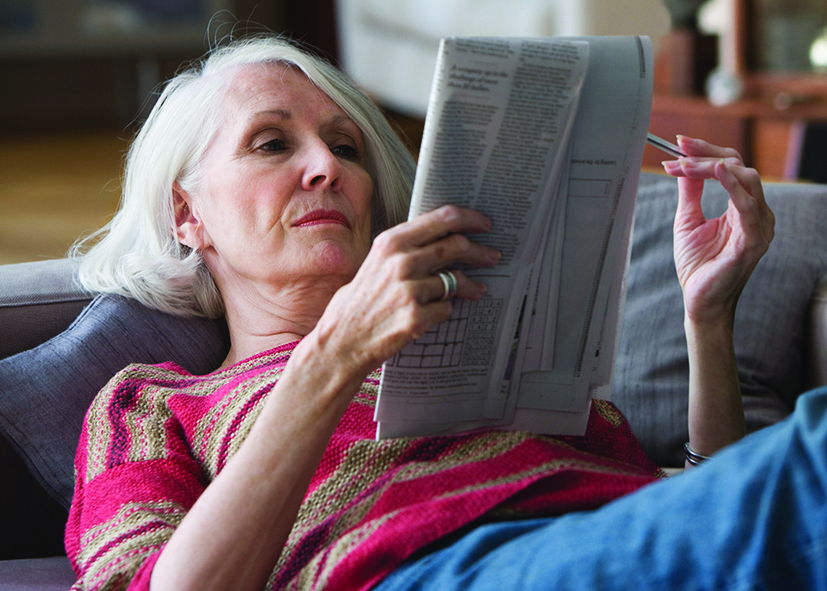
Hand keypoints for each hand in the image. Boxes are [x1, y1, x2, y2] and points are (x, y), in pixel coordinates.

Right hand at [308, 205, 499, 377]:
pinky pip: (446, 309)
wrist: (341, 341)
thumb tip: (443, 238)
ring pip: (456, 280)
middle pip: (456, 246)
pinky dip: (445, 311)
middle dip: (480, 251)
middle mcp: (401, 262)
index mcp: (391, 242)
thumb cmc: (359, 302)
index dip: (469, 218)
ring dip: (471, 286)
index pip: (442, 218)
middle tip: (493, 256)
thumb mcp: (375, 263)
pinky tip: (437, 314)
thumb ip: (405, 248)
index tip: (484, 223)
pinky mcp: (416, 317)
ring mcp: (409, 290)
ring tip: (477, 290)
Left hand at [662, 136, 774, 325]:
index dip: (706, 152)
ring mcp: (759, 226)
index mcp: (743, 208)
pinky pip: (748, 206)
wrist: (700, 301)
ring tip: (686, 163)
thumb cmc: (698, 265)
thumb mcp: (688, 220)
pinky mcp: (754, 241)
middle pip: (739, 167)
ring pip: (746, 180)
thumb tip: (684, 165)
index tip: (679, 143)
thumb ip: (690, 192)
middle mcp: (756, 213)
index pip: (731, 167)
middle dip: (707, 155)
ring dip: (712, 168)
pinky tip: (716, 173)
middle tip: (679, 149)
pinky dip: (732, 186)